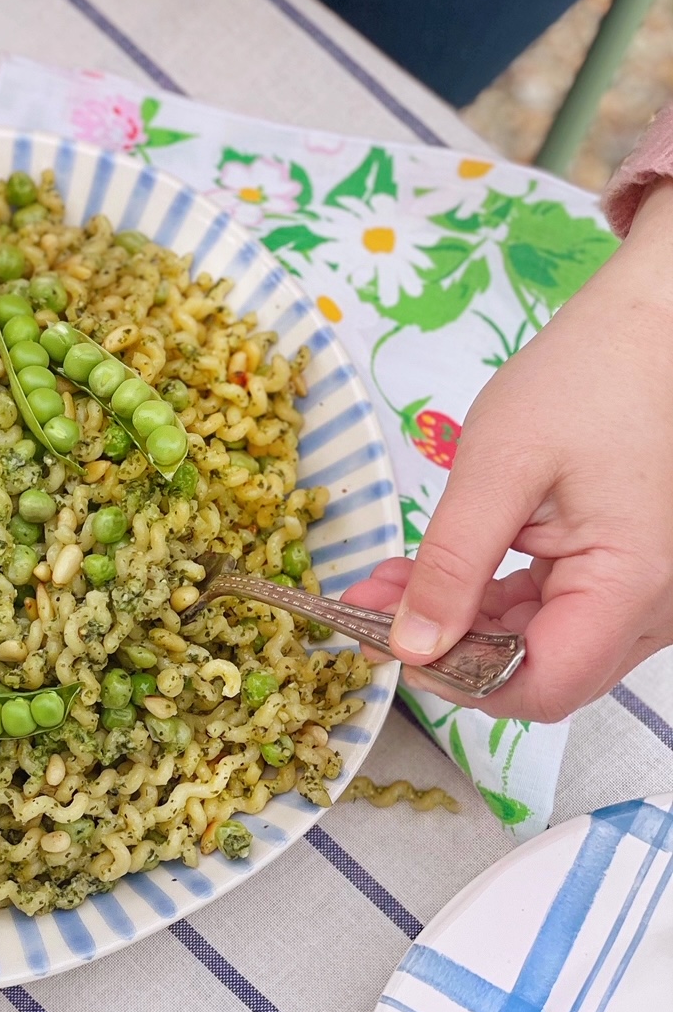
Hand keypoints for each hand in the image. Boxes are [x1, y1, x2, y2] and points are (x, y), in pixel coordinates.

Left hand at [342, 183, 672, 721]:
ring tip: (382, 585)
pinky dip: (491, 597)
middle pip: (541, 672)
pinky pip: (557, 609)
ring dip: (460, 622)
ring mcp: (646, 593)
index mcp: (630, 584)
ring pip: (542, 643)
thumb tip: (410, 646)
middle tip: (366, 612)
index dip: (459, 681)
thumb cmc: (590, 376)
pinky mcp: (628, 573)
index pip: (542, 687)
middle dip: (447, 648)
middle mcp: (653, 606)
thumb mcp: (499, 465)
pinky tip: (428, 572)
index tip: (391, 645)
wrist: (656, 324)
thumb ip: (452, 564)